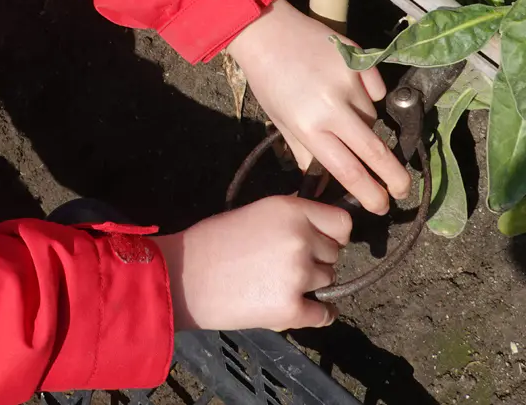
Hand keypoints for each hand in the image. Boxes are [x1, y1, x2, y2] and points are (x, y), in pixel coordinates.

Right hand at [155, 196, 348, 330]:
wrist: (183, 277)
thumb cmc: (212, 242)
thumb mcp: (255, 213)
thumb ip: (289, 218)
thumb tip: (316, 228)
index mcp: (291, 210)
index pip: (342, 223)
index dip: (333, 234)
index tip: (321, 242)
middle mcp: (301, 238)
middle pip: (333, 255)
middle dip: (316, 260)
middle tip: (285, 265)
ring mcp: (298, 275)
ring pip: (328, 282)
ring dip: (311, 286)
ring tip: (278, 284)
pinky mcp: (291, 309)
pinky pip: (324, 314)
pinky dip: (316, 314)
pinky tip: (300, 308)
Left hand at [226, 0, 411, 213]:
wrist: (267, 31)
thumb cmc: (269, 81)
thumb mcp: (282, 123)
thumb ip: (307, 155)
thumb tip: (325, 186)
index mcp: (310, 127)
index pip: (348, 170)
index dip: (369, 193)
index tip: (382, 206)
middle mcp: (333, 106)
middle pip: (375, 151)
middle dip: (394, 177)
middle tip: (403, 191)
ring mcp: (349, 81)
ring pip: (373, 117)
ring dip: (366, 125)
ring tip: (343, 113)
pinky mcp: (359, 59)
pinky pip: (376, 89)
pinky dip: (368, 95)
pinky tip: (349, 88)